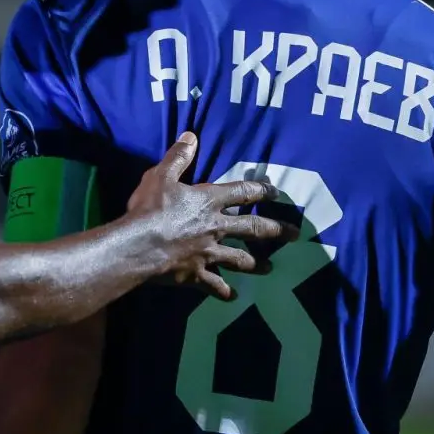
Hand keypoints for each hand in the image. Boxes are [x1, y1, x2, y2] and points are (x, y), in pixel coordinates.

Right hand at [123, 132, 290, 299]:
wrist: (139, 245)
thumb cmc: (150, 208)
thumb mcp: (161, 175)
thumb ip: (178, 157)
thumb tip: (191, 136)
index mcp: (208, 202)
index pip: (242, 193)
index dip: (260, 190)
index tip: (277, 192)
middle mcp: (215, 228)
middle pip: (252, 229)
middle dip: (275, 231)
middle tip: (294, 235)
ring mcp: (208, 253)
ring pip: (240, 260)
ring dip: (256, 264)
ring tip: (270, 268)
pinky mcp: (196, 275)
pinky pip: (215, 285)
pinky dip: (225, 292)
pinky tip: (233, 296)